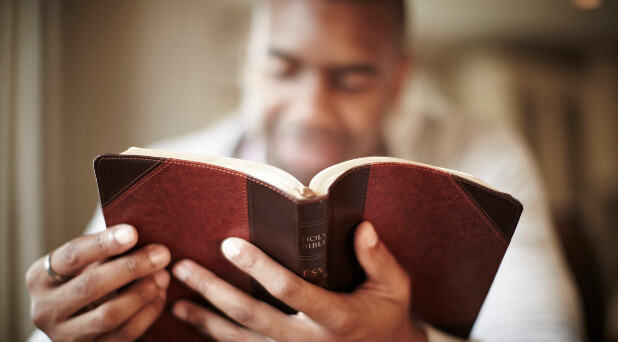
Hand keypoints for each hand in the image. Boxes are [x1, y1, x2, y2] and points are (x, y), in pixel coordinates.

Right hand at [25, 224, 171, 340]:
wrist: (77, 319)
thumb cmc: (86, 278)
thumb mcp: (84, 263)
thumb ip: (103, 250)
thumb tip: (136, 235)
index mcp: (39, 279)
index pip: (72, 256)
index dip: (103, 243)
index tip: (133, 232)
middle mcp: (45, 310)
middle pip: (91, 285)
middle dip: (131, 267)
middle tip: (161, 254)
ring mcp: (64, 336)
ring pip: (108, 315)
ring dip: (142, 292)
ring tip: (164, 276)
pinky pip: (124, 334)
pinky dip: (147, 313)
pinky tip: (160, 296)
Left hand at [172, 221, 426, 341]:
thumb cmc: (387, 316)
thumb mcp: (394, 287)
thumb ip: (377, 258)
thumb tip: (362, 227)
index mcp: (337, 318)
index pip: (291, 292)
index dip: (259, 268)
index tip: (230, 245)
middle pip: (252, 317)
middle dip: (214, 292)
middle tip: (183, 268)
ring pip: (241, 340)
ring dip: (205, 321)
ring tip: (174, 302)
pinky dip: (218, 338)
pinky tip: (195, 324)